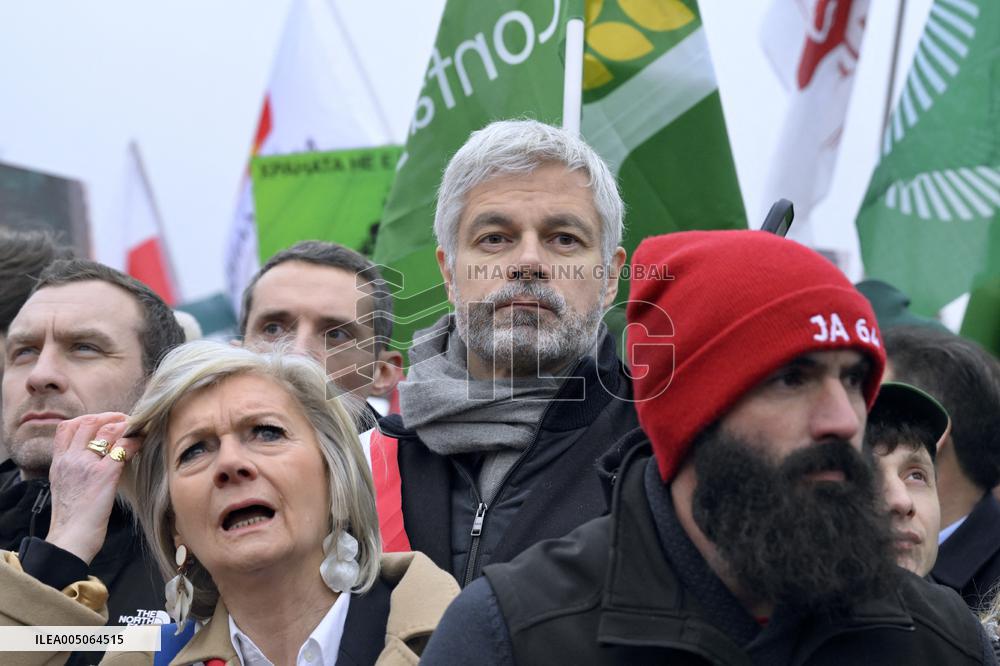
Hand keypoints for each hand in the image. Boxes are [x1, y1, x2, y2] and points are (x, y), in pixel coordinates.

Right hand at [45, 413, 141, 563]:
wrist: (70, 539)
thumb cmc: (72, 517)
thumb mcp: (64, 486)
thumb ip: (73, 468)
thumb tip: (93, 456)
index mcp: (58, 462)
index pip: (67, 427)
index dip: (88, 419)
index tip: (104, 422)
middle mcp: (70, 459)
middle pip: (89, 422)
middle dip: (110, 417)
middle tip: (126, 421)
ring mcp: (86, 466)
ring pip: (107, 430)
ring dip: (126, 425)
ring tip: (137, 429)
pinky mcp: (105, 475)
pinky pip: (124, 448)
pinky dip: (136, 441)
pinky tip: (143, 443)